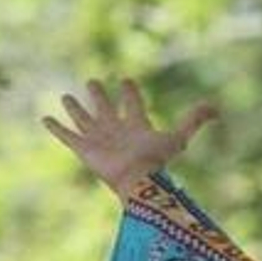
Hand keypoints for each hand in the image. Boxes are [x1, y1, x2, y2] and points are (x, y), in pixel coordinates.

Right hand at [43, 79, 216, 200]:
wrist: (136, 179)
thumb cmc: (156, 159)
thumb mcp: (178, 136)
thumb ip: (195, 120)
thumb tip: (216, 108)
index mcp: (137, 126)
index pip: (133, 105)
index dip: (130, 93)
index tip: (126, 80)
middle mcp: (116, 131)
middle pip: (106, 110)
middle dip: (99, 96)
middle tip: (92, 82)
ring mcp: (99, 140)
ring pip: (84, 120)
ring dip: (75, 108)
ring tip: (66, 97)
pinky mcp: (83, 149)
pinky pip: (66, 136)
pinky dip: (55, 127)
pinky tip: (45, 118)